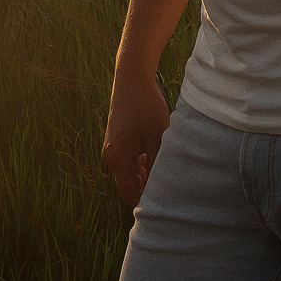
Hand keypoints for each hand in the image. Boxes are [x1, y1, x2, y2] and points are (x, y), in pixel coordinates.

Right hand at [101, 71, 169, 206]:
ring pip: (130, 172)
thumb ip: (158, 162)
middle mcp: (110, 157)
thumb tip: (163, 185)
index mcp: (118, 159)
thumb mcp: (158, 135)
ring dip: (146, 174)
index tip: (166, 200)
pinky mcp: (117, 141)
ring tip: (166, 167)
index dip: (146, 200)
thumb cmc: (146, 106)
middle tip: (170, 185)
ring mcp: (112, 149)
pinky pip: (128, 161)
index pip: (129, 193)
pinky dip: (141, 163)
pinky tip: (156, 154)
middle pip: (129, 184)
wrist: (131, 80)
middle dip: (148, 187)